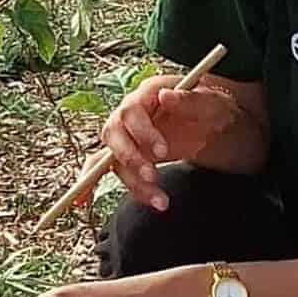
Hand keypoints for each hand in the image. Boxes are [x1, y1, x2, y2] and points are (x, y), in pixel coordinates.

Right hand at [99, 77, 236, 210]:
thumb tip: (166, 96)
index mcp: (147, 94)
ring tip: (161, 202)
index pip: (132, 111)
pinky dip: (90, 183)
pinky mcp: (129, 155)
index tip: (163, 153)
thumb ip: (193, 100)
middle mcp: (131, 114)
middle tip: (152, 177)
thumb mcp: (214, 103)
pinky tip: (81, 201)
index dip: (142, 133)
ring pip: (114, 159)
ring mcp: (127, 135)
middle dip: (130, 159)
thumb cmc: (215, 108)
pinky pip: (104, 168)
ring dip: (132, 183)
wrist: (215, 124)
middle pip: (114, 134)